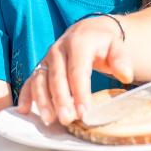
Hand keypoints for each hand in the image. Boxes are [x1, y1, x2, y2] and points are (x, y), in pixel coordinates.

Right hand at [16, 15, 131, 125]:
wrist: (88, 31)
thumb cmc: (103, 43)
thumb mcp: (116, 46)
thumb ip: (121, 59)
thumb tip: (125, 75)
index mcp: (78, 43)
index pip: (78, 70)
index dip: (80, 91)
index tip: (84, 111)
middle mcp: (58, 50)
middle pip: (57, 76)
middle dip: (61, 99)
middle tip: (67, 119)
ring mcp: (47, 59)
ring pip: (40, 79)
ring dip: (42, 100)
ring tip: (49, 119)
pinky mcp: (41, 67)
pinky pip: (30, 81)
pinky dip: (26, 95)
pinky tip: (25, 111)